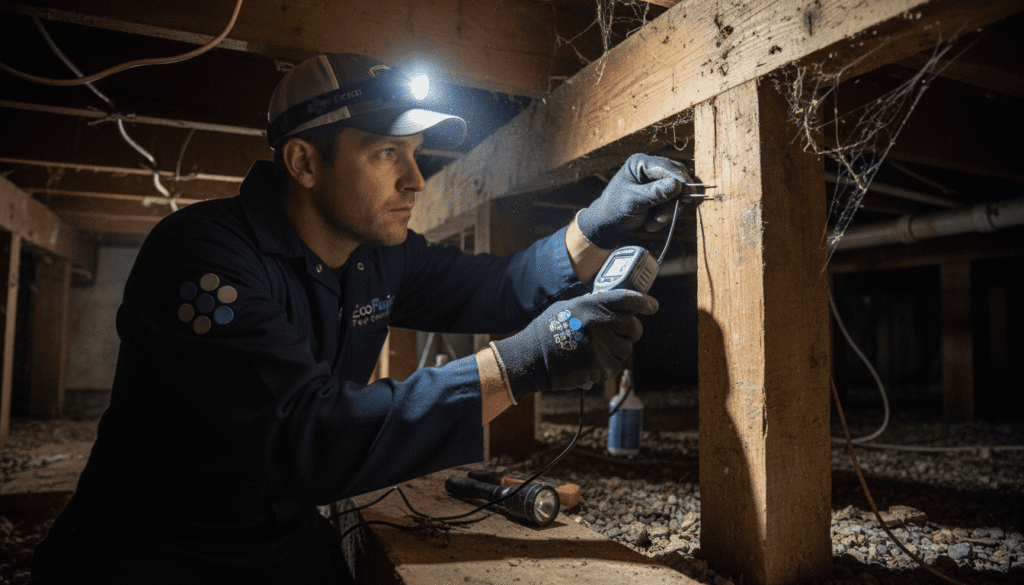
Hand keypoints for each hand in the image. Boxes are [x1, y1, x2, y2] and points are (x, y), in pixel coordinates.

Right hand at [490, 289, 657, 400]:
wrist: (531, 358)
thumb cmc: (546, 332)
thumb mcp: (566, 308)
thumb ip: (590, 305)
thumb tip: (612, 304)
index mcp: (591, 304)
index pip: (628, 299)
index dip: (644, 302)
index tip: (652, 306)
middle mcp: (599, 322)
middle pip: (634, 327)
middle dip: (630, 332)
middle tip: (621, 334)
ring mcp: (601, 345)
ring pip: (625, 349)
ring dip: (617, 351)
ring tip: (596, 350)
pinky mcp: (600, 366)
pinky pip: (615, 366)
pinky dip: (607, 367)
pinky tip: (591, 363)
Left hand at [578, 153, 693, 248]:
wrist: (608, 225)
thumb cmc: (615, 210)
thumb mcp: (634, 202)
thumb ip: (655, 193)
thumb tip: (678, 184)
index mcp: (640, 163)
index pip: (667, 167)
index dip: (681, 180)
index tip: (689, 196)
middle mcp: (651, 168)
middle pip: (678, 179)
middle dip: (673, 201)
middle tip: (661, 219)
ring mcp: (658, 181)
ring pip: (679, 194)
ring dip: (668, 212)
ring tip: (651, 224)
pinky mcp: (662, 194)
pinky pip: (675, 203)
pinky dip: (666, 215)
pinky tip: (652, 222)